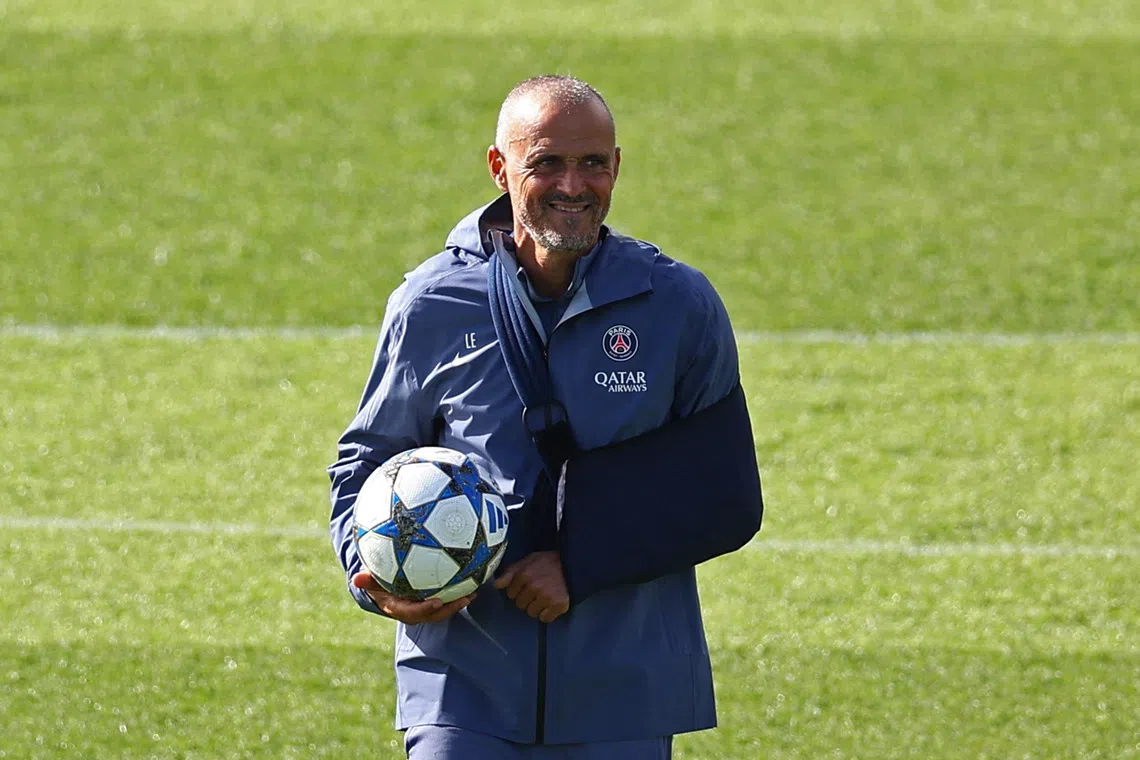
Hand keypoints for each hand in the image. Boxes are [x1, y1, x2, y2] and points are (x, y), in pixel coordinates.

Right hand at [352, 571, 474, 623]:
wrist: (381, 588)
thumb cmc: (376, 581)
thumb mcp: (371, 580)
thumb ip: (367, 580)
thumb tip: (356, 578)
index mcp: (398, 608)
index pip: (412, 612)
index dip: (425, 609)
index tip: (437, 601)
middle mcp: (412, 612)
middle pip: (433, 614)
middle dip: (449, 609)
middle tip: (464, 598)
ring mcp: (423, 608)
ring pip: (441, 610)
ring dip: (457, 603)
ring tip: (473, 593)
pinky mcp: (430, 602)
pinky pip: (445, 600)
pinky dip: (456, 594)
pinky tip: (471, 583)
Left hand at [494, 551, 569, 622]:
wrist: (573, 564)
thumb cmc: (549, 562)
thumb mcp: (529, 560)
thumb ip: (511, 572)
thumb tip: (497, 584)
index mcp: (524, 575)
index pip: (511, 594)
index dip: (518, 590)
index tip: (527, 586)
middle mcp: (533, 587)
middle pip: (520, 605)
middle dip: (526, 599)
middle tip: (538, 590)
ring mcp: (546, 597)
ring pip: (531, 613)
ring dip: (537, 607)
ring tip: (545, 596)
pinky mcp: (558, 605)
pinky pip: (545, 618)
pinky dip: (548, 613)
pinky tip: (552, 603)